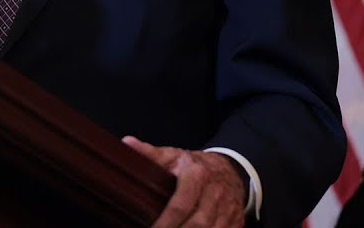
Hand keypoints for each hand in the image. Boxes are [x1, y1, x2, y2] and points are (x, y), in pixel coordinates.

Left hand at [122, 136, 245, 227]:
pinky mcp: (236, 220)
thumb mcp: (172, 155)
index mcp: (197, 175)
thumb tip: (127, 143)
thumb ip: (150, 153)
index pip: (181, 204)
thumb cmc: (194, 165)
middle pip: (198, 224)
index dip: (165, 222)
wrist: (229, 168)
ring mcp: (228, 208)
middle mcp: (215, 193)